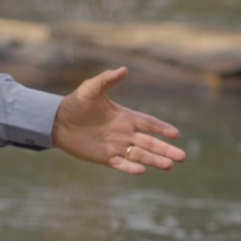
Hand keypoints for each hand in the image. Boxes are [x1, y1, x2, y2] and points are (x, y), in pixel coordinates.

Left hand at [51, 67, 186, 173]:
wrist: (57, 121)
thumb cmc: (75, 103)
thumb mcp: (91, 88)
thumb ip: (107, 79)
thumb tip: (124, 69)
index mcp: (125, 116)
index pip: (148, 124)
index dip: (162, 128)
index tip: (176, 134)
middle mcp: (124, 133)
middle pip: (150, 142)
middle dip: (166, 149)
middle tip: (182, 157)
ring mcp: (116, 146)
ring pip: (140, 154)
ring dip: (154, 160)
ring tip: (170, 166)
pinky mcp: (105, 157)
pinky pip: (121, 163)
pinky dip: (130, 167)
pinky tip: (142, 171)